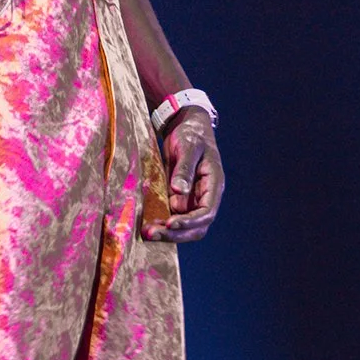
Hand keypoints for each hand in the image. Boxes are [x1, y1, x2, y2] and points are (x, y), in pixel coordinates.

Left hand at [149, 106, 224, 242]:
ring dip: (167, 232)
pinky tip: (146, 223)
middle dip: (176, 234)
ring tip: (146, 232)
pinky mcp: (179, 198)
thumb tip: (178, 191)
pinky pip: (172, 216)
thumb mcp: (188, 147)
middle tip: (152, 233)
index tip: (170, 223)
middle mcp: (204, 196)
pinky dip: (161, 222)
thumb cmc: (191, 134)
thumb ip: (184, 169)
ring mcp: (192, 199)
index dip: (190, 222)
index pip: (206, 213)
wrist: (184, 126)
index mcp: (213, 185)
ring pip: (184, 226)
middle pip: (196, 226)